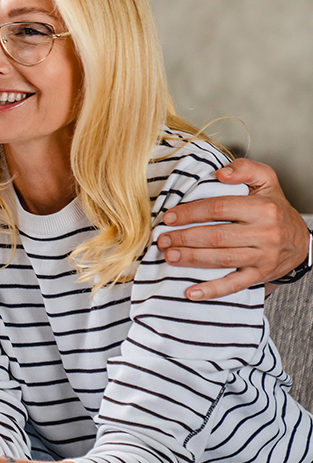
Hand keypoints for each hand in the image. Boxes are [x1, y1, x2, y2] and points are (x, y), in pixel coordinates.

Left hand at [156, 158, 309, 300]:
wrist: (300, 240)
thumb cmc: (274, 209)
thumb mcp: (266, 181)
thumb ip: (245, 169)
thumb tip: (221, 173)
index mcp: (263, 209)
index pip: (218, 208)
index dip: (190, 213)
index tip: (169, 217)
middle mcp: (264, 234)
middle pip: (216, 236)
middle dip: (184, 238)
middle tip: (163, 240)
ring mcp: (262, 257)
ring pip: (221, 259)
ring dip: (191, 259)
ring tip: (169, 256)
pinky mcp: (259, 275)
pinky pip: (233, 285)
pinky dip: (211, 290)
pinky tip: (191, 293)